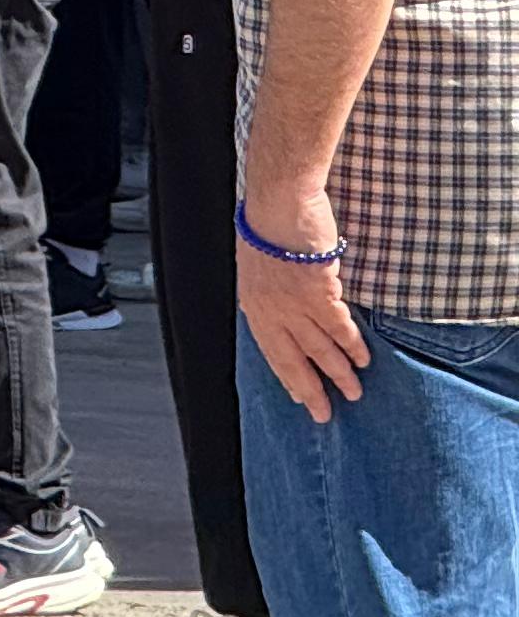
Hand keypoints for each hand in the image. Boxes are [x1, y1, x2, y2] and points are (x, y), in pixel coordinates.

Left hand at [237, 184, 369, 420]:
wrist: (277, 202)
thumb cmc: (266, 226)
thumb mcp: (257, 265)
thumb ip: (268, 294)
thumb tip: (281, 314)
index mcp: (252, 303)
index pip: (270, 350)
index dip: (287, 375)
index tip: (300, 396)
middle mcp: (270, 310)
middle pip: (292, 359)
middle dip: (310, 388)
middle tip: (324, 414)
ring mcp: (293, 303)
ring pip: (319, 348)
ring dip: (338, 372)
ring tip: (354, 392)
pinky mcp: (318, 293)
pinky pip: (339, 328)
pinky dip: (352, 346)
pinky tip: (363, 361)